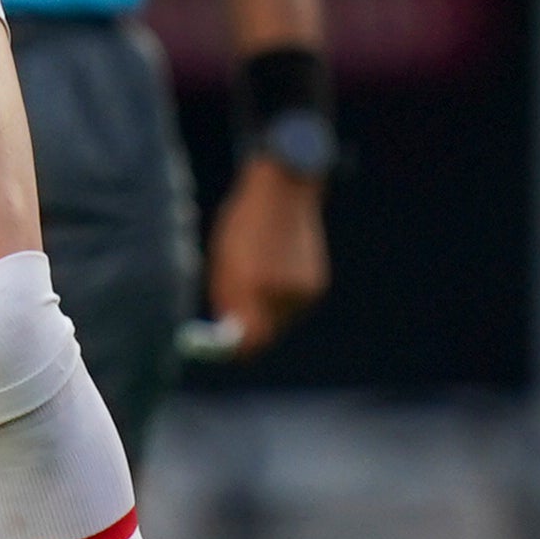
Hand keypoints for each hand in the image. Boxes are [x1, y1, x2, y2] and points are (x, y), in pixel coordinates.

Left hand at [202, 159, 331, 354]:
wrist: (285, 190)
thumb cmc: (244, 221)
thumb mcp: (223, 258)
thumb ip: (227, 298)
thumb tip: (230, 333)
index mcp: (251, 285)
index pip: (248, 340)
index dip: (234, 349)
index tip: (223, 345)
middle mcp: (281, 293)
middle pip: (265, 334)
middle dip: (250, 327)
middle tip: (235, 312)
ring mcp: (303, 291)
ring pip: (280, 320)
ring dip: (266, 310)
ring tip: (260, 275)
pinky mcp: (316, 286)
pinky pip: (293, 306)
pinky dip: (282, 297)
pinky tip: (277, 269)